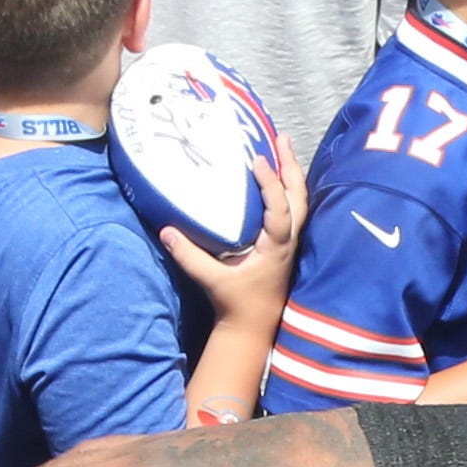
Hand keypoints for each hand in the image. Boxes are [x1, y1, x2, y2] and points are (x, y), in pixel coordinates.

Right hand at [168, 125, 305, 337]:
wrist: (253, 328)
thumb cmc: (236, 305)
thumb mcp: (211, 280)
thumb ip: (189, 256)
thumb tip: (166, 231)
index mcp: (276, 247)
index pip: (279, 209)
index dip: (271, 183)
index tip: (258, 160)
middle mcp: (288, 242)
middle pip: (299, 197)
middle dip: (290, 166)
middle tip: (280, 138)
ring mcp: (290, 242)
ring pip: (300, 202)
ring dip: (292, 173)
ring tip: (282, 146)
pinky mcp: (285, 244)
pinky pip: (293, 210)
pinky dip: (288, 188)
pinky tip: (278, 174)